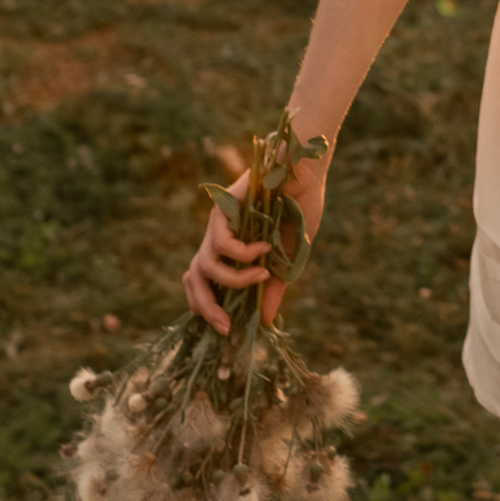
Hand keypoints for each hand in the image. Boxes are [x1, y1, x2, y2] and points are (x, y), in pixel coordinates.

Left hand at [180, 154, 327, 334]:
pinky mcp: (222, 208)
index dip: (207, 308)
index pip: (203, 284)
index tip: (227, 329)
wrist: (306, 170)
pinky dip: (244, 253)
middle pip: (192, 280)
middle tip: (225, 325)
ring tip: (262, 275)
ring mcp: (217, 224)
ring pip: (205, 265)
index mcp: (230, 250)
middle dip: (205, 306)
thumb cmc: (300, 207)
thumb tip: (266, 321)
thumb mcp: (289, 256)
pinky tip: (265, 248)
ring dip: (234, 280)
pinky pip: (223, 243)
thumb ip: (273, 286)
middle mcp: (218, 239)